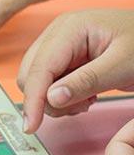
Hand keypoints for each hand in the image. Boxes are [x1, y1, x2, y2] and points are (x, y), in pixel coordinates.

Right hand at [18, 10, 133, 133]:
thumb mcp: (122, 66)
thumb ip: (86, 82)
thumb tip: (51, 99)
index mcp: (70, 28)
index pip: (40, 69)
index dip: (33, 99)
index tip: (31, 126)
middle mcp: (57, 34)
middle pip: (30, 76)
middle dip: (47, 100)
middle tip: (81, 107)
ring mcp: (57, 45)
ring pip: (35, 83)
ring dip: (56, 101)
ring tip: (87, 100)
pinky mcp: (62, 58)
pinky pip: (47, 84)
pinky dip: (61, 97)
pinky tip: (84, 96)